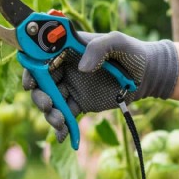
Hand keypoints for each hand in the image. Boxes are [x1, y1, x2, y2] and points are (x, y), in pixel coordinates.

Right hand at [24, 31, 178, 141]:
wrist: (148, 75)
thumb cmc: (132, 52)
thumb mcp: (117, 42)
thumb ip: (98, 48)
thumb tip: (81, 68)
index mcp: (67, 50)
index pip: (40, 58)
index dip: (31, 70)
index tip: (30, 83)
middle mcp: (64, 68)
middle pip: (40, 83)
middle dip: (39, 97)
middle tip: (48, 105)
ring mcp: (70, 87)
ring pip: (50, 102)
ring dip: (50, 114)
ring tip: (61, 122)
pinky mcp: (79, 103)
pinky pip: (65, 116)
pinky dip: (62, 128)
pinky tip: (64, 137)